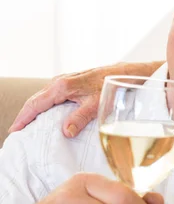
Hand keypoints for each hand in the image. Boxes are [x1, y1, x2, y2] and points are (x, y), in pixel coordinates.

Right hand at [8, 61, 162, 137]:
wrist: (129, 71)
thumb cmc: (114, 85)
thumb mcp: (98, 104)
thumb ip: (81, 117)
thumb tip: (65, 132)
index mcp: (62, 86)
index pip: (35, 104)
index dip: (23, 118)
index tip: (14, 132)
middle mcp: (61, 81)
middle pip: (36, 100)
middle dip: (26, 116)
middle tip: (18, 132)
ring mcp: (67, 80)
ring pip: (44, 97)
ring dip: (35, 110)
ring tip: (29, 126)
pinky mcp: (73, 82)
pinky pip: (54, 95)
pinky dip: (46, 105)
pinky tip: (48, 115)